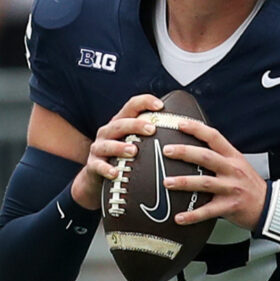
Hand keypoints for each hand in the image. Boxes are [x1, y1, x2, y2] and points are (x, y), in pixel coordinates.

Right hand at [72, 93, 164, 208]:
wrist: (98, 178)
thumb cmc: (124, 158)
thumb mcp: (136, 142)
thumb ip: (153, 135)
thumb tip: (187, 128)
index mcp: (120, 123)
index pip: (131, 106)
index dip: (145, 102)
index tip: (161, 106)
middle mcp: (108, 132)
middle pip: (120, 123)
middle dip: (135, 125)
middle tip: (151, 129)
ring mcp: (99, 148)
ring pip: (107, 144)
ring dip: (120, 146)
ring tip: (133, 150)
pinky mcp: (93, 165)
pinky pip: (98, 166)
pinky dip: (106, 169)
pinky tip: (115, 173)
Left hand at [163, 116, 266, 229]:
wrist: (268, 206)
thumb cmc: (248, 185)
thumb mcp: (238, 164)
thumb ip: (220, 157)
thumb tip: (192, 149)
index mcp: (233, 157)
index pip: (214, 137)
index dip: (197, 129)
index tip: (180, 124)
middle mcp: (232, 170)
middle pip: (206, 157)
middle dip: (185, 152)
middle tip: (167, 151)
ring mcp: (231, 188)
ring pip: (204, 183)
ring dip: (184, 182)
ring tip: (166, 182)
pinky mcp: (229, 207)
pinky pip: (208, 211)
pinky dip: (192, 215)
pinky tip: (179, 218)